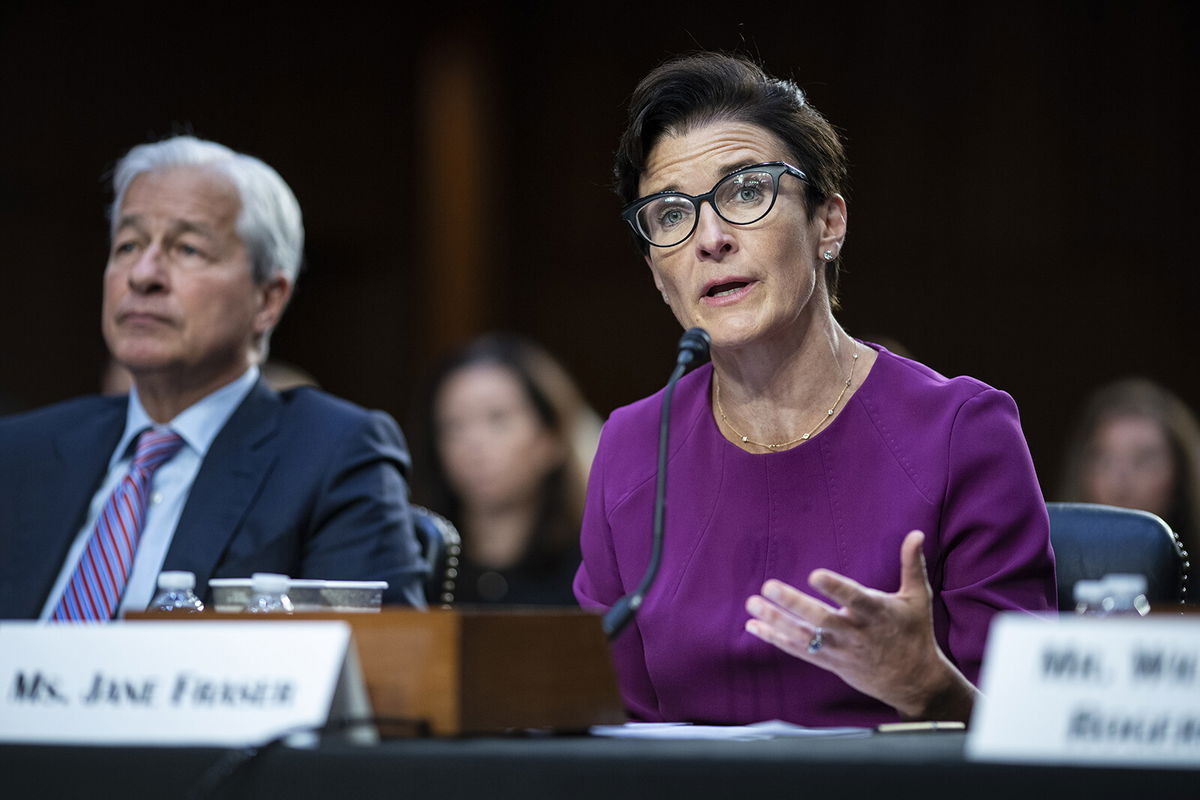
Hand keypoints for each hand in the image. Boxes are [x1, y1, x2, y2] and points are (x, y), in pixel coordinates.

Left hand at [744, 530, 976, 720]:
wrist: (914, 681)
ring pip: (803, 637)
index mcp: (877, 613)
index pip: (854, 598)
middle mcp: (856, 632)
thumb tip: (916, 533)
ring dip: (775, 621)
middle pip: (821, 620)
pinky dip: (775, 638)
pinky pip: (798, 651)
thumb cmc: (914, 633)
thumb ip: (912, 564)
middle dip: (793, 604)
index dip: (835, 588)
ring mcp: (841, 650)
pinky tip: (754, 625)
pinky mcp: (829, 662)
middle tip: (768, 586)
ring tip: (752, 603)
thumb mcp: (918, 598)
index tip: (815, 575)